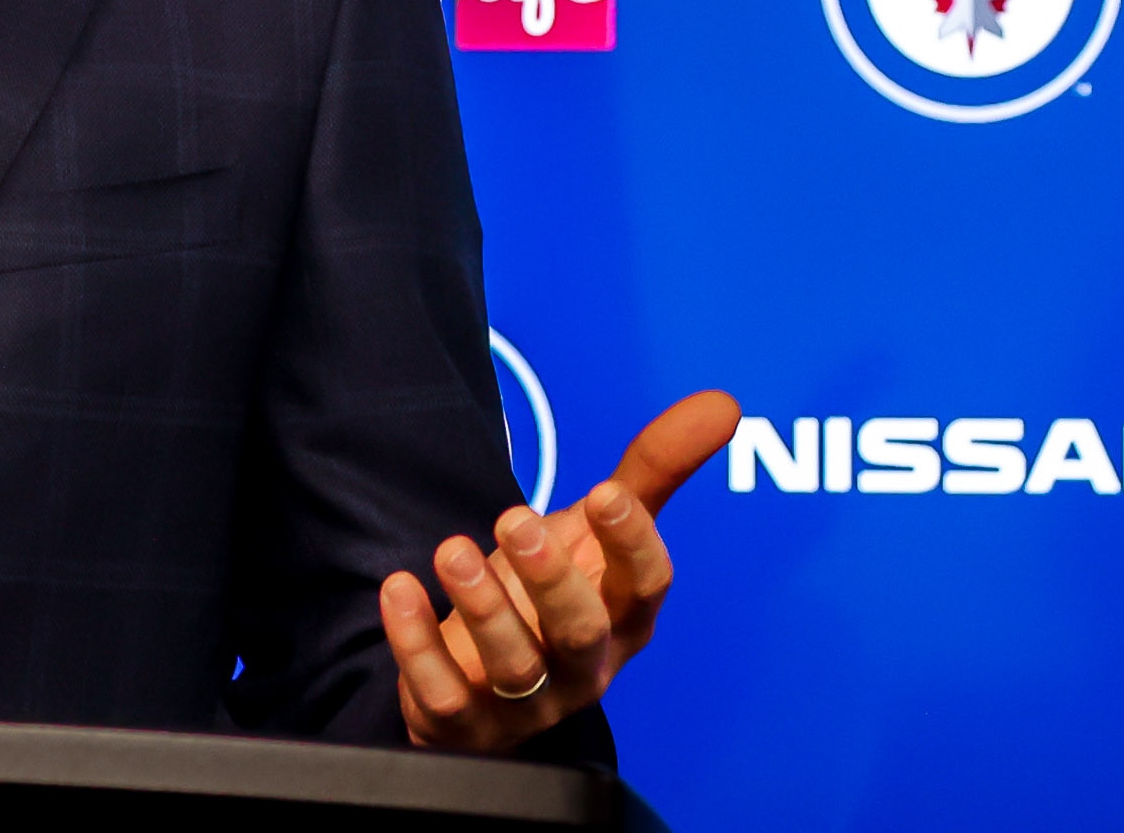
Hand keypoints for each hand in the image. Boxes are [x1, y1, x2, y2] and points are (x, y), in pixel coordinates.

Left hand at [378, 389, 741, 753]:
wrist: (489, 682)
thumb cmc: (555, 595)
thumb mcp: (599, 532)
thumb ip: (653, 470)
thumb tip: (723, 403)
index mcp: (624, 617)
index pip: (647, 589)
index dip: (631, 545)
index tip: (606, 494)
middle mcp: (584, 666)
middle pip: (582, 633)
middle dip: (552, 579)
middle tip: (516, 519)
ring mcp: (526, 701)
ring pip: (514, 666)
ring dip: (483, 607)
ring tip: (452, 550)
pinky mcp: (464, 720)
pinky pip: (443, 694)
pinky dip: (418, 643)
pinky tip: (400, 588)